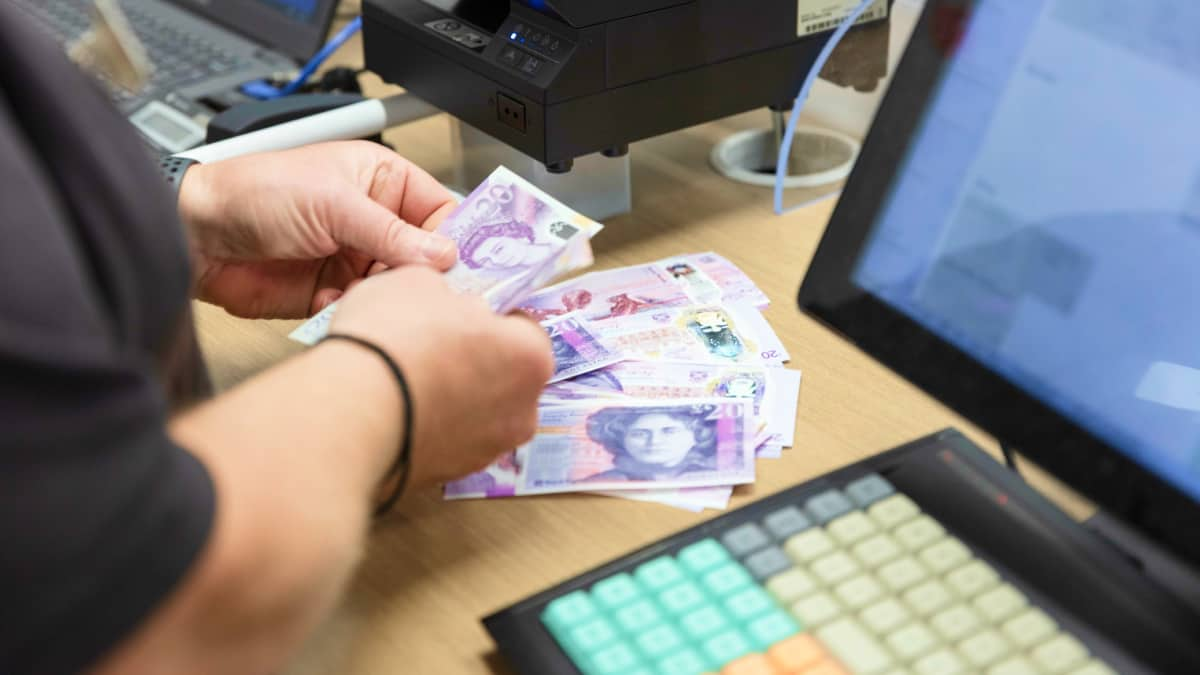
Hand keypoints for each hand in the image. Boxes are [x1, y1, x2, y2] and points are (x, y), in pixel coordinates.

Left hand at [178, 141, 457, 318]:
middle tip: (433, 294)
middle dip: (427, 276)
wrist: (195, 235)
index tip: (477, 264)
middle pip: (426, 257)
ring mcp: (354, 258)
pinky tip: (334, 302)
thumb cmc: (253, 192)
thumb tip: (444, 255)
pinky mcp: (333, 293)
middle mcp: (373, 221)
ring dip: (388, 296)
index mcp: (382, 182)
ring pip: (398, 288)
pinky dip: (357, 312)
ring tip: (370, 294)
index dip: (461, 237)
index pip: (442, 210)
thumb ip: (393, 232)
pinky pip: (365, 309)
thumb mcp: (334, 203)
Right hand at [328, 266, 553, 487]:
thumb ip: (449, 297)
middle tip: (431, 345)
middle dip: (475, 360)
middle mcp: (523, 412)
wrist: (349, 414)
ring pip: (476, 411)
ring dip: (452, 395)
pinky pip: (447, 440)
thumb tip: (449, 311)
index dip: (488, 318)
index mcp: (531, 357)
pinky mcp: (451, 476)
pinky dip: (430, 424)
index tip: (458, 315)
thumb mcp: (418, 282)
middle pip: (504, 375)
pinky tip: (395, 409)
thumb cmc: (394, 339)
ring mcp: (488, 451)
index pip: (523, 329)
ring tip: (404, 378)